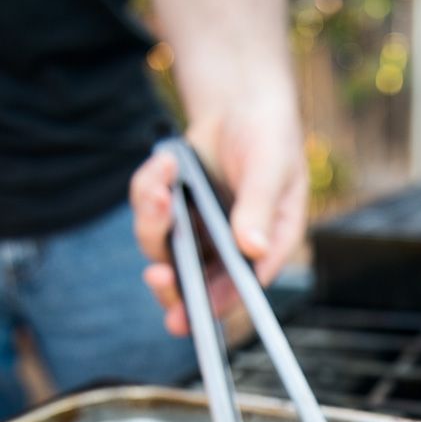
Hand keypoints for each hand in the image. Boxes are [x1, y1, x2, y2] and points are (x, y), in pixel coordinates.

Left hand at [130, 104, 307, 335]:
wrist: (242, 104)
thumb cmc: (270, 136)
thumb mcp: (271, 166)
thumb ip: (259, 206)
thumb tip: (250, 247)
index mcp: (265, 248)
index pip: (239, 290)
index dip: (213, 308)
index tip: (186, 318)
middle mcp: (231, 250)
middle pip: (195, 286)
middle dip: (171, 284)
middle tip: (155, 275)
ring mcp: (199, 233)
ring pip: (162, 249)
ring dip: (154, 220)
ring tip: (163, 178)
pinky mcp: (175, 212)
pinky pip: (148, 214)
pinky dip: (148, 189)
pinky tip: (166, 162)